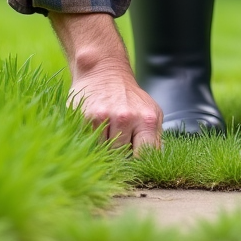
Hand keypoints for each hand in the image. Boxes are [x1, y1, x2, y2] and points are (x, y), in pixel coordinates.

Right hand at [51, 11, 162, 155]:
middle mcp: (126, 118)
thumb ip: (154, 138)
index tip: (135, 169)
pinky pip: (90, 143)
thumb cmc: (129, 97)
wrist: (104, 70)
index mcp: (147, 120)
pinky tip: (96, 129)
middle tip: (118, 145)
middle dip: (121, 157)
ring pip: (105, 152)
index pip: (146, 157)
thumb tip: (155, 164)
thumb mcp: (150, 113)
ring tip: (107, 134)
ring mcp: (105, 118)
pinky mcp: (86, 117)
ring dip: (105, 149)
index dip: (140, 167)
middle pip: (123, 157)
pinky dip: (92, 141)